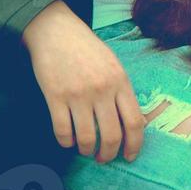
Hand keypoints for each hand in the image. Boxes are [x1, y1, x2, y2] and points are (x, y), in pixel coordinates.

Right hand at [22, 0, 145, 163]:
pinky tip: (68, 140)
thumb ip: (122, 91)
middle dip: (109, 154)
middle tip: (104, 158)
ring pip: (87, 138)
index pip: (135, 122)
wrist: (56, 31)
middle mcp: (102, 89)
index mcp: (120, 81)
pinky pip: (62, 132)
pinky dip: (66, 142)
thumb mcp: (113, 65)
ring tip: (86, 150)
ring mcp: (78, 94)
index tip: (129, 156)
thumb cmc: (87, 49)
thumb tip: (134, 123)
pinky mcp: (55, 97)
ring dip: (87, 150)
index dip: (134, 145)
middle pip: (112, 135)